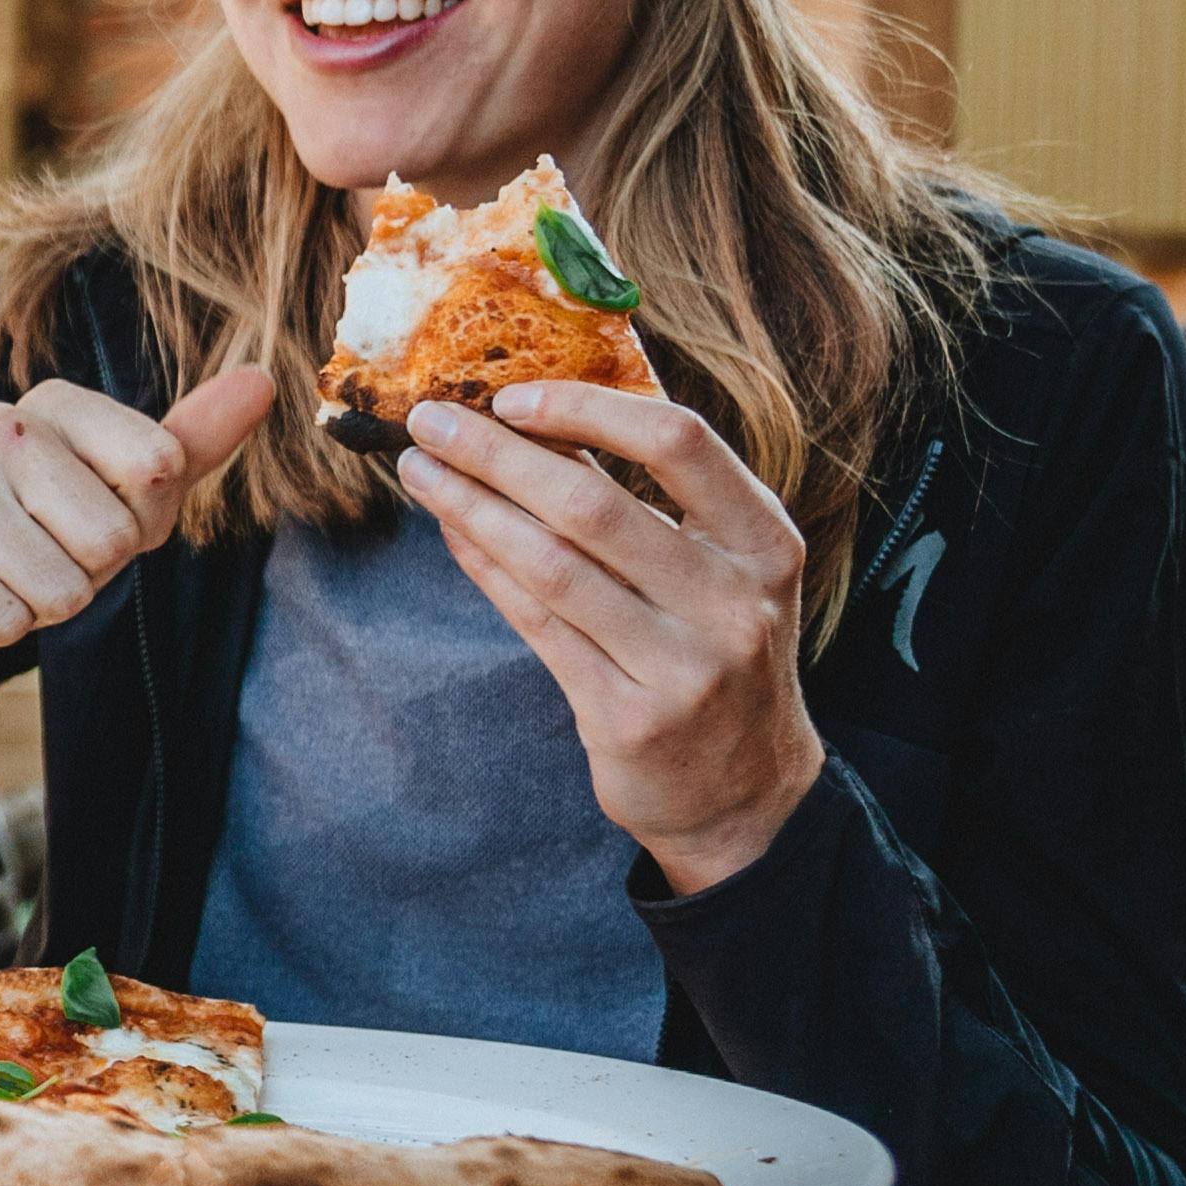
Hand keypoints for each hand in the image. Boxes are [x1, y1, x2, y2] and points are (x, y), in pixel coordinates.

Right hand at [0, 364, 282, 752]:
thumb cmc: (31, 539)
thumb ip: (187, 443)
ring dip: (40, 608)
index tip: (93, 521)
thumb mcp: (115, 494)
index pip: (160, 469)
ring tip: (4, 580)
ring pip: (60, 589)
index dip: (141, 524)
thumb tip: (264, 381)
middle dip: (88, 574)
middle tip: (42, 560)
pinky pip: (3, 620)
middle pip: (113, 538)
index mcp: (54, 403)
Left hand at [395, 386, 826, 893]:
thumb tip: (536, 418)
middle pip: (594, 504)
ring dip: (472, 509)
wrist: (744, 791)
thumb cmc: (717, 652)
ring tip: (421, 471)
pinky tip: (452, 534)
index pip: (679, 443)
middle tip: (429, 419)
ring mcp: (683, 667)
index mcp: (764, 542)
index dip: (588, 409)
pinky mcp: (629, 718)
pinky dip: (486, 570)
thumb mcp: (722, 570)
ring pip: (553, 566)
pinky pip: (537, 625)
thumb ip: (656, 502)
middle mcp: (732, 602)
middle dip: (496, 454)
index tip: (511, 395)